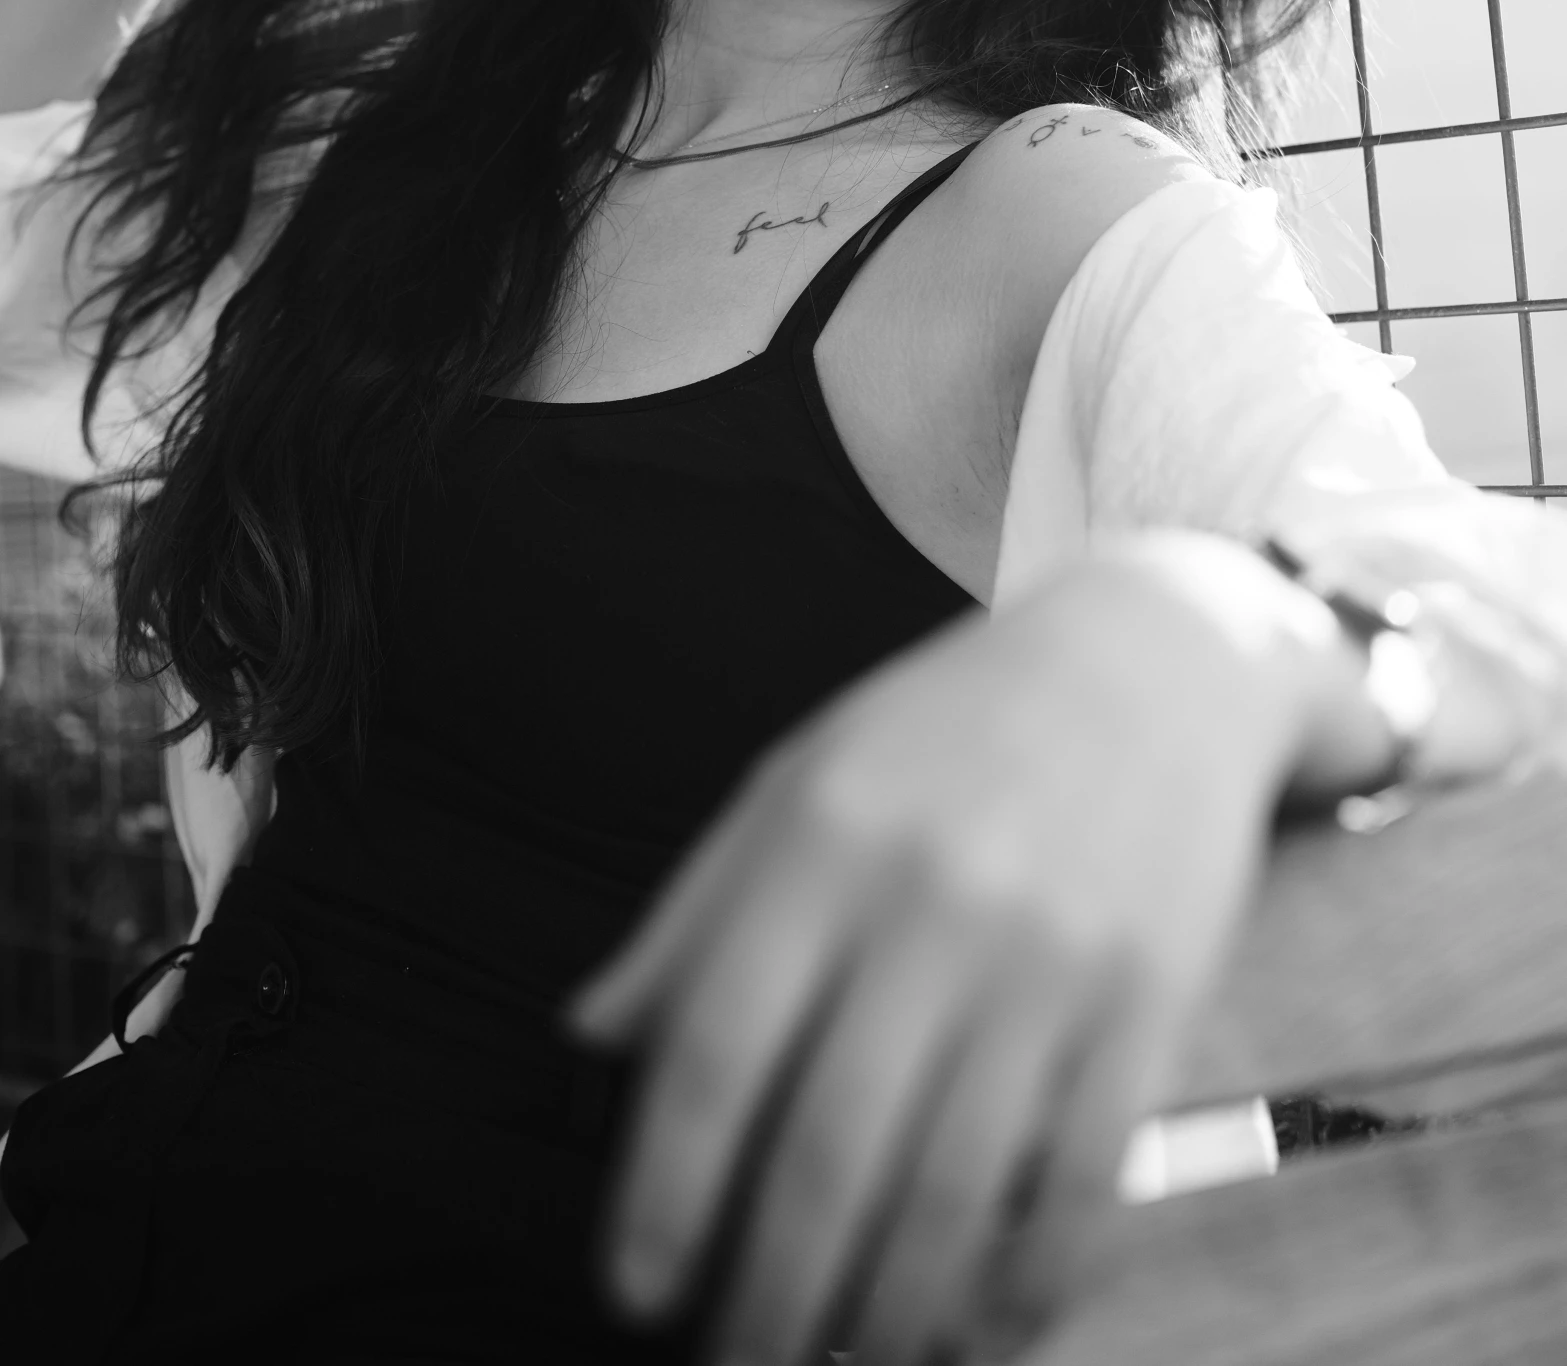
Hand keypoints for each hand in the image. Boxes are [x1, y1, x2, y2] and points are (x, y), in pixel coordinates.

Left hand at [564, 537, 1315, 1365]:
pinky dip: (1031, 1284)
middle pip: (830, 1148)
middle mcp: (933, 900)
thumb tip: (588, 1042)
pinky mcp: (1151, 998)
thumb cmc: (952, 728)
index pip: (717, 1049)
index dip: (665, 1189)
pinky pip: (1086, 1180)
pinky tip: (983, 1331)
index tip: (635, 1288)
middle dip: (770, 1293)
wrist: (1157, 653)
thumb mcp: (801, 776)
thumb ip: (696, 911)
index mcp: (823, 839)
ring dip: (890, 1317)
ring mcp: (1052, 955)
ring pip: (954, 1190)